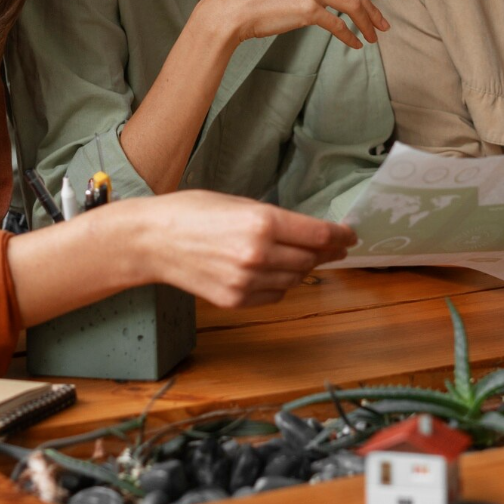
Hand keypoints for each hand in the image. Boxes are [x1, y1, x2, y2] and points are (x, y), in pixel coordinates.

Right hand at [134, 192, 357, 306]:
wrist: (153, 240)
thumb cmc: (192, 212)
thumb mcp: (239, 203)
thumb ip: (276, 219)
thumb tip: (311, 232)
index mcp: (261, 222)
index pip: (318, 235)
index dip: (340, 236)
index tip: (350, 235)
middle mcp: (258, 254)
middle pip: (310, 259)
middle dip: (325, 252)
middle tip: (333, 246)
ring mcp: (246, 281)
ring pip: (294, 280)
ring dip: (302, 268)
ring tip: (296, 255)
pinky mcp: (235, 300)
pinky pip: (274, 295)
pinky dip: (279, 284)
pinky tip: (270, 271)